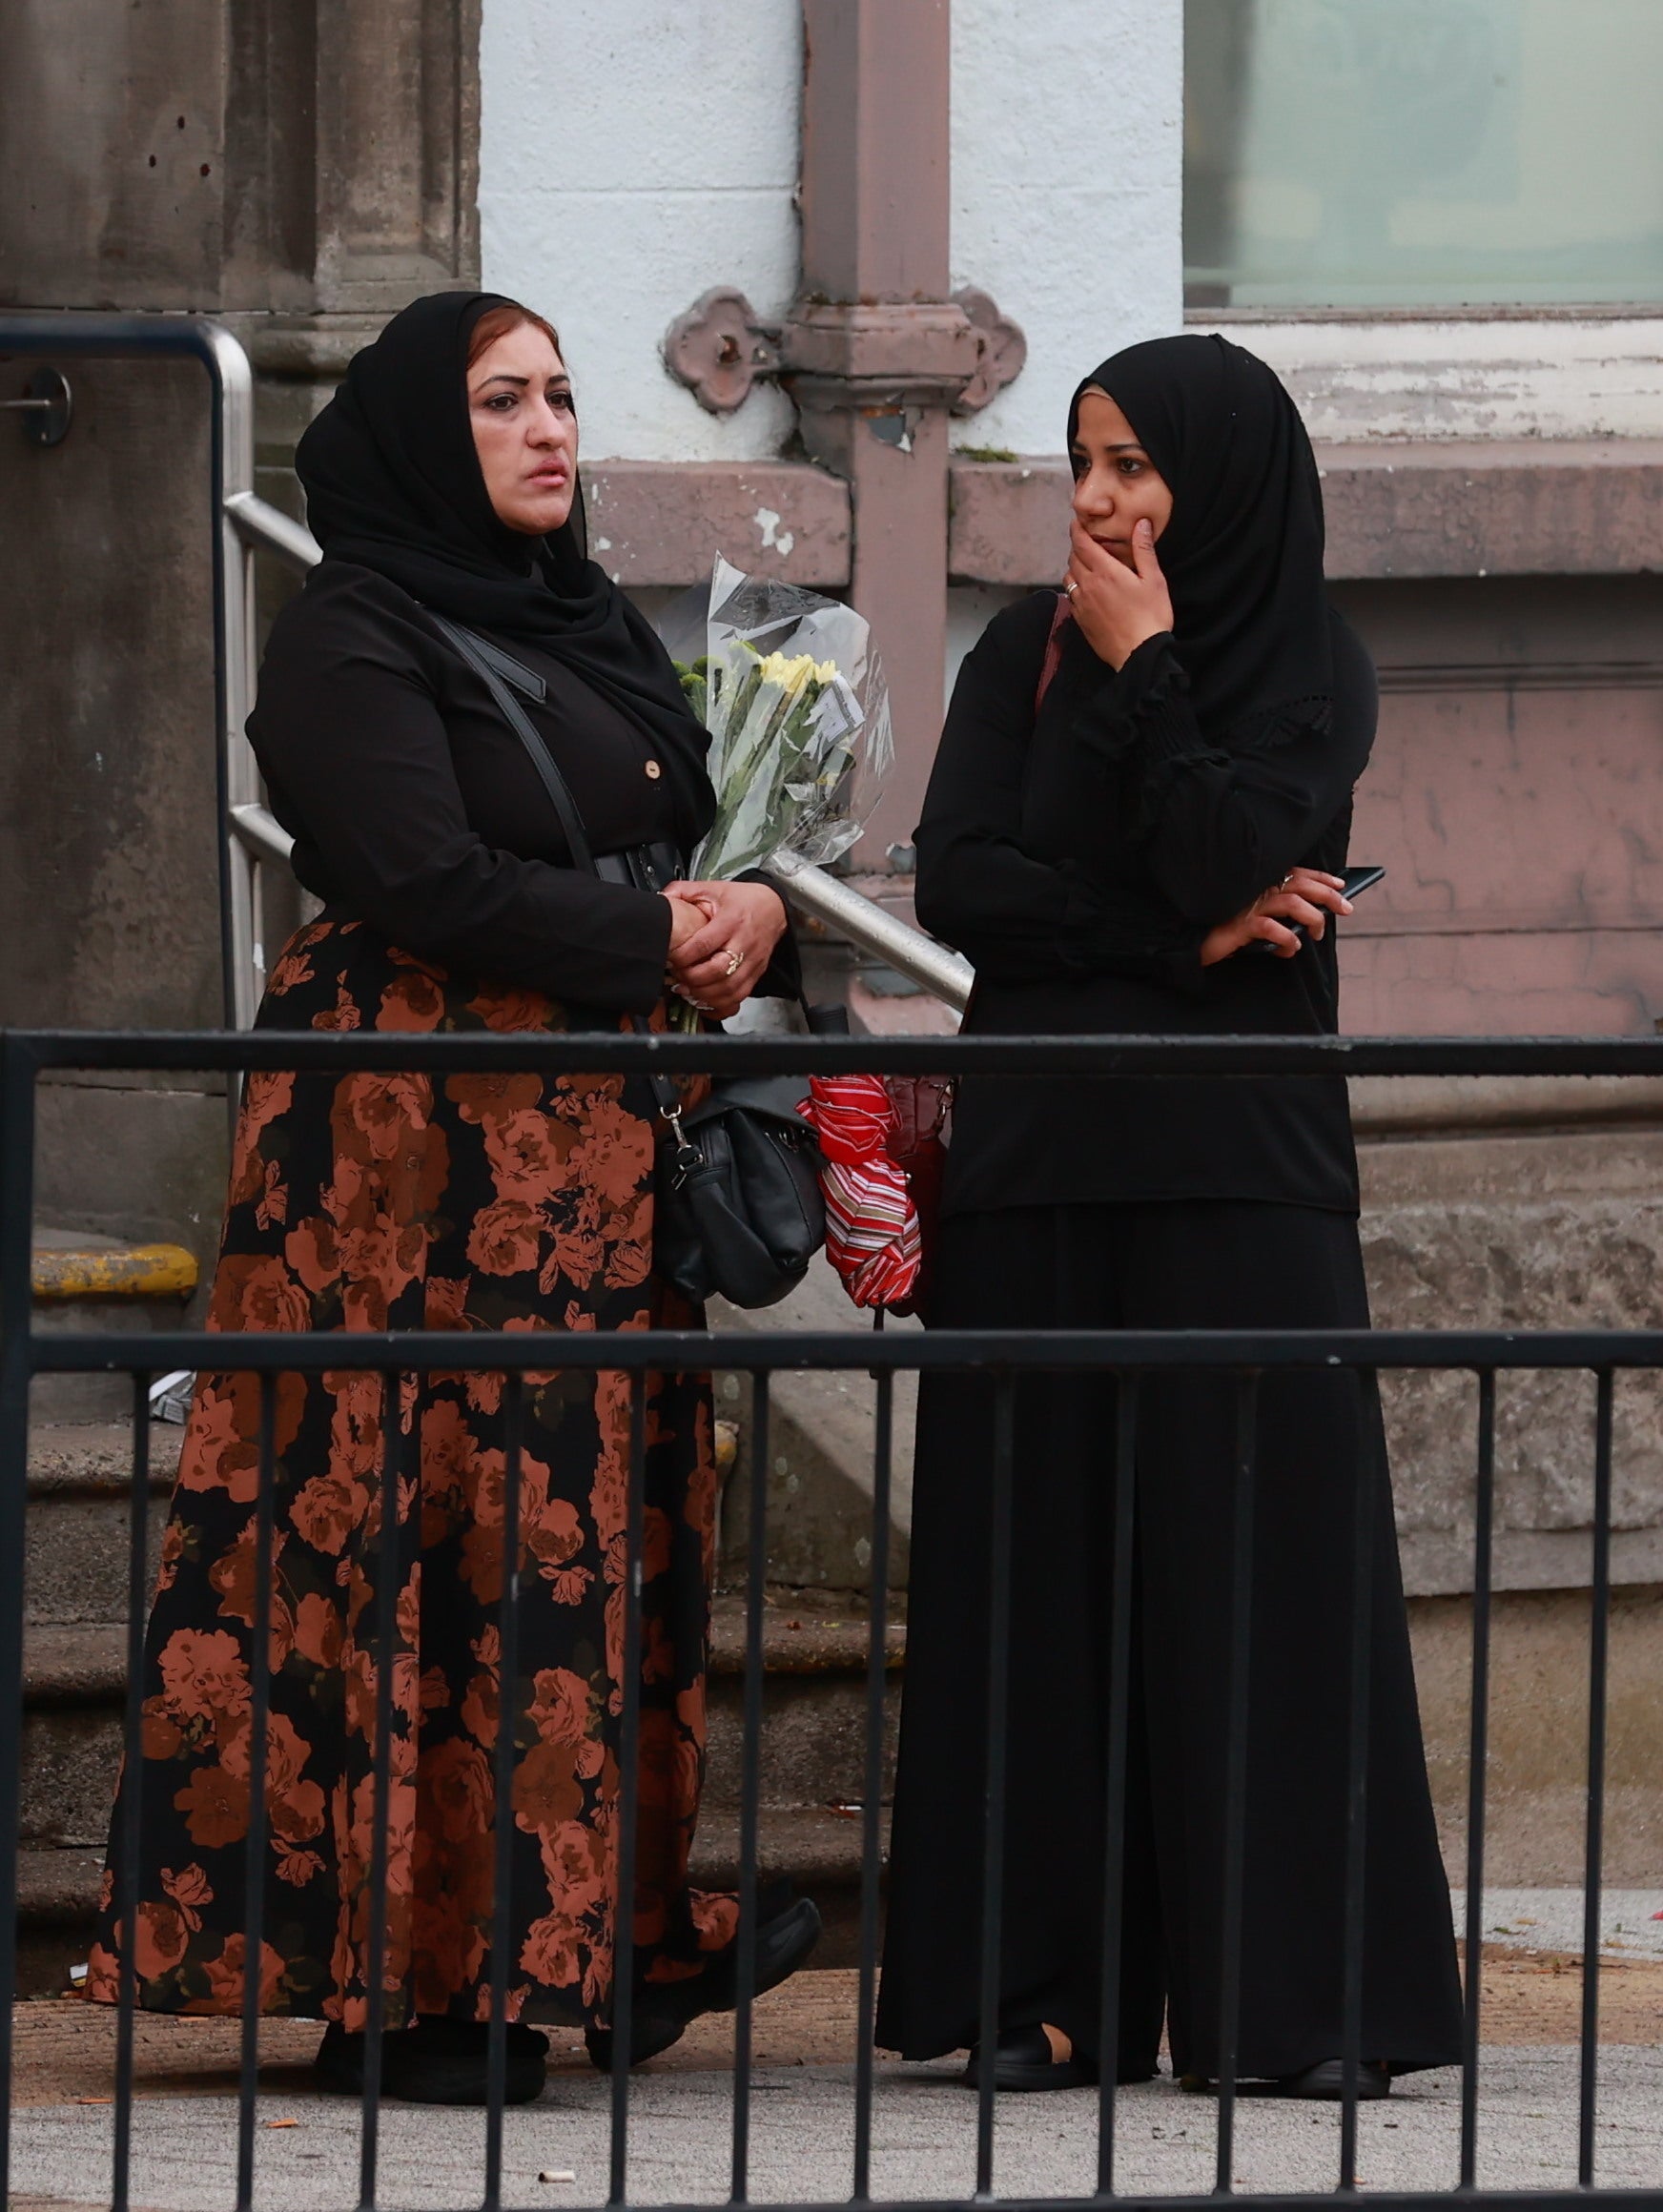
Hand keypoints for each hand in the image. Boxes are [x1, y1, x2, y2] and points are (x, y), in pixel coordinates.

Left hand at [664, 879, 787, 1020]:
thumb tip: (660, 898)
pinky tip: (706, 1001)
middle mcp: (744, 943)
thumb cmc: (743, 900)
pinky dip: (721, 1005)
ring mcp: (752, 962)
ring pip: (729, 989)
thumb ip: (684, 891)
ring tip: (688, 990)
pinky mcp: (756, 974)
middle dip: (692, 978)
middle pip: (718, 971)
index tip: (671, 958)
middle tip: (677, 976)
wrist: (774, 908)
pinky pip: (739, 997)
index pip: (704, 944)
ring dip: (704, 994)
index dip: (683, 956)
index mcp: (731, 921)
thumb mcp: (713, 888)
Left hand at [1064, 515, 1174, 669]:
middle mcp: (1088, 585)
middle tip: (1087, 542)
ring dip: (1075, 567)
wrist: (1139, 655)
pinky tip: (1088, 590)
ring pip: (1069, 577)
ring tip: (1088, 566)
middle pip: (1073, 558)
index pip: (1081, 543)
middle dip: (1078, 547)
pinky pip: (1071, 597)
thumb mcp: (1154, 579)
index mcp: (1106, 572)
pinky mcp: (1081, 620)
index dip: (1076, 530)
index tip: (1076, 522)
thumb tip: (1140, 523)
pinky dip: (1075, 588)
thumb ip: (1144, 550)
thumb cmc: (1151, 617)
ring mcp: (1082, 604)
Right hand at [1199, 868, 1351, 966]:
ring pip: (1292, 903)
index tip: (1341, 884)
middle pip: (1301, 885)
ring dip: (1313, 919)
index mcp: (1260, 883)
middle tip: (1346, 909)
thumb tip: (1310, 921)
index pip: (1296, 873)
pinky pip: (1272, 929)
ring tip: (1317, 935)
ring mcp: (1248, 906)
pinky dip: (1288, 940)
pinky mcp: (1240, 925)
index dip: (1321, 877)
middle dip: (1329, 896)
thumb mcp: (1255, 916)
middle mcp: (1256, 890)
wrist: (1193, 941)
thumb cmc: (1225, 928)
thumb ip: (1277, 912)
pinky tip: (1291, 948)